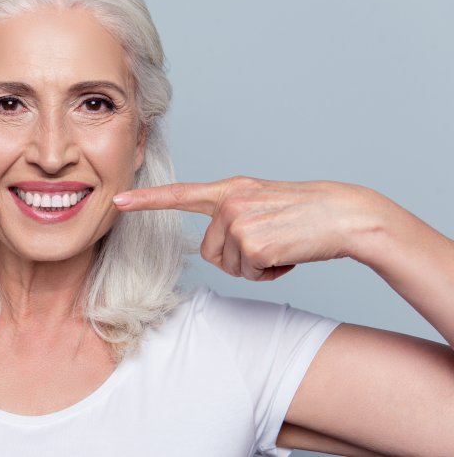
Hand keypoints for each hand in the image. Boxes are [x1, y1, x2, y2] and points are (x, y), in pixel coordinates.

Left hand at [113, 177, 386, 280]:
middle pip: (209, 252)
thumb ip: (234, 214)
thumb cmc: (306, 214)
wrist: (344, 215)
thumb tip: (217, 245)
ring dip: (255, 266)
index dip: (147, 201)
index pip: (181, 194)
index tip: (118, 201)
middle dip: (237, 259)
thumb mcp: (264, 204)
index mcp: (231, 190)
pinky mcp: (252, 242)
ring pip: (229, 266)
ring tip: (282, 245)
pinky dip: (270, 273)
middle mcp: (230, 201)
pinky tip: (288, 254)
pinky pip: (250, 274)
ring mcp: (239, 221)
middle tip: (270, 244)